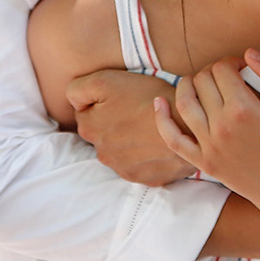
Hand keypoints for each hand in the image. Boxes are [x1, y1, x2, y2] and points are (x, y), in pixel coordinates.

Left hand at [69, 68, 195, 185]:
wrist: (187, 125)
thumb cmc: (148, 98)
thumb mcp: (106, 81)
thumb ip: (77, 90)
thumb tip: (72, 103)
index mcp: (90, 129)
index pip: (87, 113)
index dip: (103, 102)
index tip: (122, 98)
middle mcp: (102, 154)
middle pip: (104, 134)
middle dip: (115, 124)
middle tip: (137, 110)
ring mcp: (124, 169)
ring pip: (121, 151)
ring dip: (130, 141)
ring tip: (149, 126)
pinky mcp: (146, 178)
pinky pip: (141, 165)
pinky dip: (146, 155)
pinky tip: (158, 142)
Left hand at [153, 51, 259, 219]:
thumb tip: (248, 53)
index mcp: (243, 109)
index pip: (222, 69)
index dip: (232, 62)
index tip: (242, 69)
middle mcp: (221, 126)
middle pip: (203, 81)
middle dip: (214, 72)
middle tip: (228, 78)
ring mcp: (208, 146)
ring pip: (184, 102)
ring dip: (188, 85)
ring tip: (200, 82)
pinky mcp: (202, 162)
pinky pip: (173, 138)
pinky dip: (162, 119)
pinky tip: (160, 103)